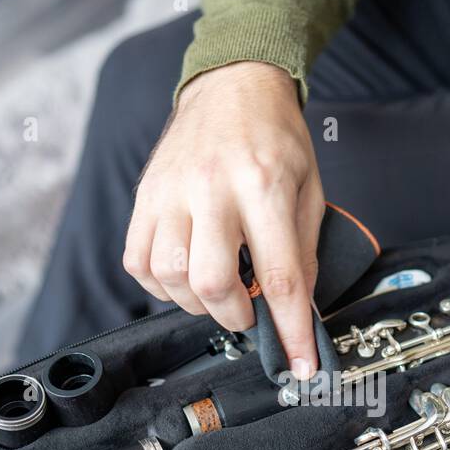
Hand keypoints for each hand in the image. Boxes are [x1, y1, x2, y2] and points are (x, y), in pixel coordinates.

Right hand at [123, 60, 323, 377]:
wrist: (233, 84)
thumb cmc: (276, 139)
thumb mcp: (310, 190)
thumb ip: (303, 253)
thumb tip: (299, 314)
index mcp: (264, 186)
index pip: (278, 277)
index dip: (290, 330)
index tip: (300, 365)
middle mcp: (212, 189)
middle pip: (213, 284)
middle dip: (236, 316)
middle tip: (250, 310)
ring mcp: (170, 192)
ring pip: (171, 277)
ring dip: (198, 303)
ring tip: (220, 289)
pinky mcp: (144, 197)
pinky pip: (139, 263)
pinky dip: (163, 285)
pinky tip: (187, 274)